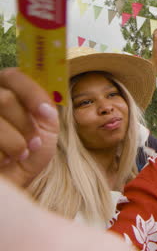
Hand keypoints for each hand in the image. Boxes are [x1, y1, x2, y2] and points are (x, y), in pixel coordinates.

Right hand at [0, 68, 58, 186]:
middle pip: (4, 99)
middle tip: (32, 143)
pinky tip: (2, 161)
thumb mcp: (46, 130)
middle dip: (24, 125)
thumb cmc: (27, 154)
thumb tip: (45, 107)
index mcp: (5, 89)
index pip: (13, 76)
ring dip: (14, 143)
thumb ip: (47, 111)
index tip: (45, 113)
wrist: (11, 185)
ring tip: (19, 155)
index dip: (31, 93)